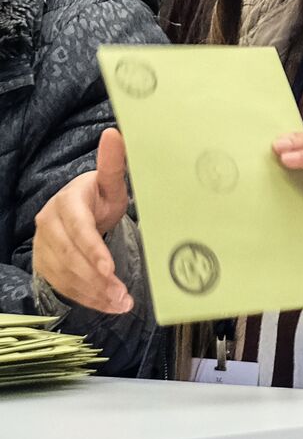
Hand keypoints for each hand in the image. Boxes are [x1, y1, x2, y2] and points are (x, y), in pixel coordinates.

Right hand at [33, 127, 132, 313]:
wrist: (78, 209)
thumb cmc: (99, 196)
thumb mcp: (110, 182)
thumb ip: (113, 163)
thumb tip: (115, 133)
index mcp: (67, 202)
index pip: (78, 229)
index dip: (92, 249)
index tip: (108, 267)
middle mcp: (50, 224)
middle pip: (71, 256)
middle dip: (97, 278)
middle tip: (122, 293)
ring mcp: (44, 245)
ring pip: (66, 274)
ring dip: (94, 292)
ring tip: (121, 303)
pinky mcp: (44, 263)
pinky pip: (64, 286)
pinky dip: (87, 298)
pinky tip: (109, 306)